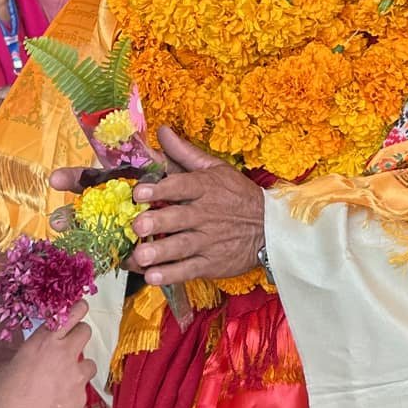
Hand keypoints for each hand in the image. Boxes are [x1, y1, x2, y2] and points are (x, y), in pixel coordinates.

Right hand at [0, 307, 94, 407]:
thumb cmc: (3, 398)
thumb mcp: (8, 368)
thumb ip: (27, 358)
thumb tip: (32, 361)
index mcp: (42, 342)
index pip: (68, 314)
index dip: (77, 309)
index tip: (81, 307)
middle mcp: (63, 353)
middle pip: (86, 331)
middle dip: (80, 335)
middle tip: (72, 344)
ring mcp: (75, 375)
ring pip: (90, 362)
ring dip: (80, 367)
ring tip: (64, 380)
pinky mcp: (81, 397)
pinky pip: (83, 388)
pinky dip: (74, 392)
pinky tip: (59, 403)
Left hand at [127, 127, 264, 286]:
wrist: (269, 229)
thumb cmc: (237, 196)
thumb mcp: (215, 170)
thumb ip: (185, 153)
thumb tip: (162, 131)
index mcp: (206, 188)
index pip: (183, 185)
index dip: (160, 188)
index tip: (139, 193)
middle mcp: (206, 214)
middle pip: (179, 218)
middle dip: (157, 222)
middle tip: (138, 225)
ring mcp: (209, 241)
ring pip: (181, 247)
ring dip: (159, 252)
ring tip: (140, 256)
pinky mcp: (211, 263)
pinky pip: (188, 270)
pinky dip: (171, 274)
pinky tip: (152, 276)